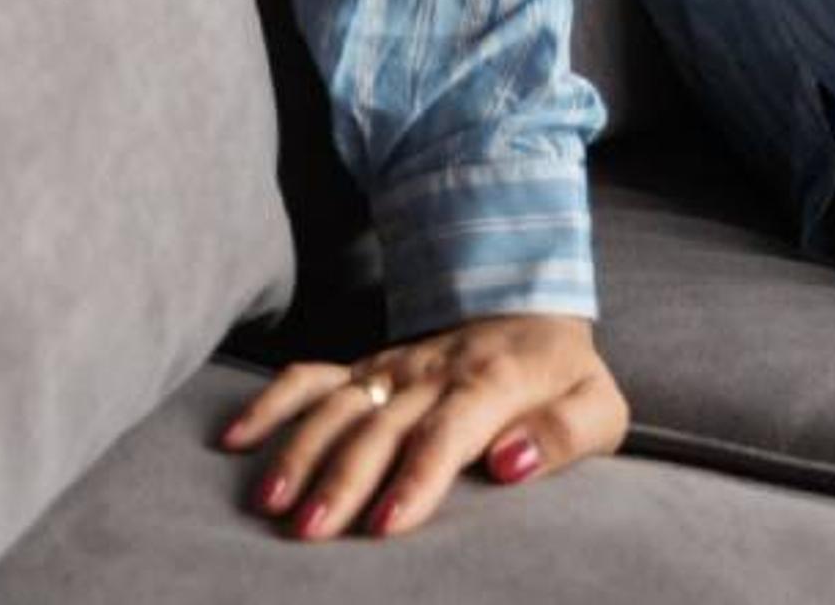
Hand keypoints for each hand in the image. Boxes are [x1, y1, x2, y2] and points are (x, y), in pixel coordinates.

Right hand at [216, 311, 626, 542]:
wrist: (532, 303)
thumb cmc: (567, 375)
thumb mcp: (601, 405)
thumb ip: (565, 435)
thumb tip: (511, 464)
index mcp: (494, 380)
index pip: (448, 431)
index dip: (416, 476)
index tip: (386, 524)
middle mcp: (434, 370)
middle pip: (381, 425)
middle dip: (342, 477)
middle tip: (309, 531)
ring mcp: (394, 365)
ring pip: (339, 404)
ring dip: (300, 449)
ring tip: (270, 501)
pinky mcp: (368, 366)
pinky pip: (313, 377)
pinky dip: (272, 402)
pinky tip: (234, 438)